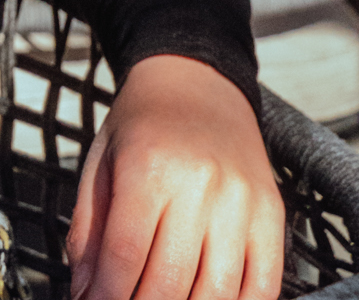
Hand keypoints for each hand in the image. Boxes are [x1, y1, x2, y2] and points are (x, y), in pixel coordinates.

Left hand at [67, 56, 283, 299]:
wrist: (197, 80)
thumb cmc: (142, 125)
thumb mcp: (100, 163)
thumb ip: (88, 231)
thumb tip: (86, 294)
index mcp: (148, 166)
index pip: (124, 256)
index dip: (106, 297)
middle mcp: (199, 184)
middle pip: (168, 282)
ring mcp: (241, 201)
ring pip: (216, 293)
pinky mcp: (272, 213)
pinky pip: (263, 285)